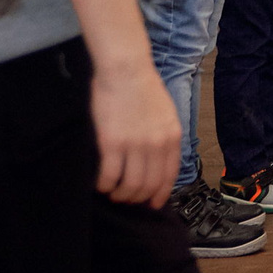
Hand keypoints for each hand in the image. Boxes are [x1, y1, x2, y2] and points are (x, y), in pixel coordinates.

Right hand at [89, 59, 181, 207]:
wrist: (126, 69)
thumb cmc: (143, 87)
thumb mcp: (165, 113)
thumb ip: (164, 136)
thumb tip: (158, 160)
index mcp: (172, 136)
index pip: (169, 176)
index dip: (160, 194)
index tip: (153, 203)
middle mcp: (157, 144)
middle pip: (149, 185)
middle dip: (137, 198)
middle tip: (126, 198)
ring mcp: (135, 145)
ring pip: (130, 186)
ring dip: (120, 194)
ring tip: (112, 192)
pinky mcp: (112, 143)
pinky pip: (109, 176)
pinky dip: (104, 185)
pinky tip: (100, 183)